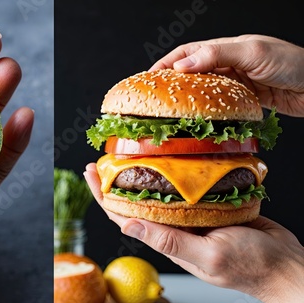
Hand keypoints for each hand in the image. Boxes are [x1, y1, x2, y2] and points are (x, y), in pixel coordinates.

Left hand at [84, 162, 303, 302]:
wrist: (283, 264)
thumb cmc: (250, 266)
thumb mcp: (208, 255)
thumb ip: (170, 241)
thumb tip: (129, 224)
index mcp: (167, 240)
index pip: (124, 216)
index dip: (103, 196)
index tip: (91, 173)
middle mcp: (174, 227)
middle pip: (136, 201)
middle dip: (116, 180)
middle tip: (104, 155)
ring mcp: (191, 217)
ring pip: (160, 192)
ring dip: (144, 173)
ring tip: (131, 151)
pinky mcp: (209, 207)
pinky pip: (187, 189)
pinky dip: (177, 173)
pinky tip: (172, 158)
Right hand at [149, 34, 303, 116]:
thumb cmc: (293, 63)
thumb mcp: (252, 53)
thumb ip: (216, 55)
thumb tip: (181, 65)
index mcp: (228, 47)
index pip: (188, 52)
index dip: (166, 64)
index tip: (147, 78)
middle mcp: (230, 63)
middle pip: (192, 72)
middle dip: (171, 84)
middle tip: (153, 99)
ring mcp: (237, 81)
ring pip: (204, 91)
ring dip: (188, 101)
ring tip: (171, 112)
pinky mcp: (245, 99)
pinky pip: (219, 106)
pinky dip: (207, 112)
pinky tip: (200, 120)